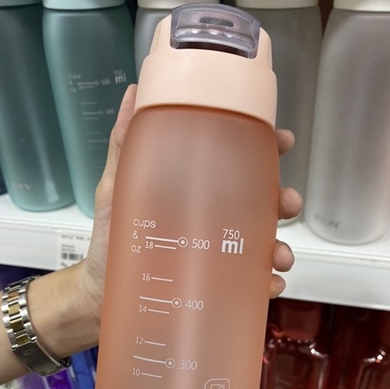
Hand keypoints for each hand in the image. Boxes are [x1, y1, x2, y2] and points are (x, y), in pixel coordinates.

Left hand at [81, 84, 302, 316]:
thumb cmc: (110, 242)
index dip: (264, 148)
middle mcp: (212, 220)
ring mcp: (217, 254)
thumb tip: (134, 92)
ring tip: (280, 257)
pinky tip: (270, 285)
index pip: (236, 163)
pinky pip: (250, 283)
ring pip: (262, 244)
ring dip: (280, 247)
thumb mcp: (116, 189)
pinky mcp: (217, 286)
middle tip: (288, 204)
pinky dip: (267, 283)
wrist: (101, 297)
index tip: (283, 141)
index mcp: (195, 192)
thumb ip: (124, 144)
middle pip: (259, 203)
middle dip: (282, 200)